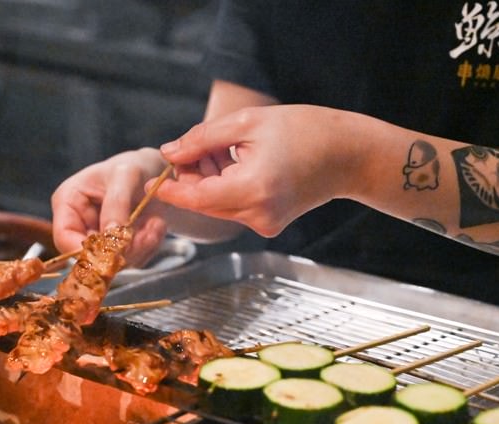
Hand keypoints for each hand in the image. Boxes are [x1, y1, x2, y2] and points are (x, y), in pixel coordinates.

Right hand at [51, 147, 170, 266]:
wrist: (154, 174)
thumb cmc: (134, 166)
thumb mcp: (125, 175)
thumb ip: (116, 203)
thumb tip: (110, 236)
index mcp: (68, 202)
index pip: (64, 238)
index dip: (86, 251)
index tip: (114, 252)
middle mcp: (78, 225)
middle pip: (90, 255)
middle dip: (122, 251)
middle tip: (148, 235)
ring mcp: (97, 240)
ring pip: (113, 263)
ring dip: (139, 248)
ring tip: (155, 224)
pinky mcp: (116, 250)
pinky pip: (131, 261)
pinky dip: (148, 248)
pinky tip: (155, 228)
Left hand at [155, 105, 359, 236]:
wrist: (348, 154)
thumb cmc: (304, 130)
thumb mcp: (247, 123)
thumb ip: (203, 139)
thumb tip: (169, 153)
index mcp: (253, 189)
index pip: (196, 198)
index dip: (170, 190)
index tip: (150, 181)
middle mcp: (258, 215)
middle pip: (204, 203)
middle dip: (190, 178)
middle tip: (188, 150)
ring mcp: (265, 224)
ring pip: (217, 206)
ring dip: (208, 181)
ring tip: (220, 150)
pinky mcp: (269, 224)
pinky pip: (234, 208)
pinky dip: (225, 188)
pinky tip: (235, 163)